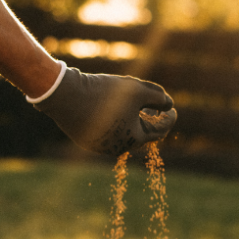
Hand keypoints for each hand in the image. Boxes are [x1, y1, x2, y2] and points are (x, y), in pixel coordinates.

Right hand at [34, 67, 177, 154]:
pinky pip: (107, 132)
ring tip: (135, 106)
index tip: (172, 108)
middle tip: (155, 108)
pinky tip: (114, 108)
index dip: (169, 118)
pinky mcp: (86, 140)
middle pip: (141, 134)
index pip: (159, 131)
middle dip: (150, 120)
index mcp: (133, 140)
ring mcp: (99, 146)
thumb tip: (170, 105)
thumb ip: (158, 97)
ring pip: (123, 134)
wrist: (66, 96)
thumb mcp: (137, 90)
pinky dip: (115, 122)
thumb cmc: (105, 93)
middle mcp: (117, 148)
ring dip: (132, 121)